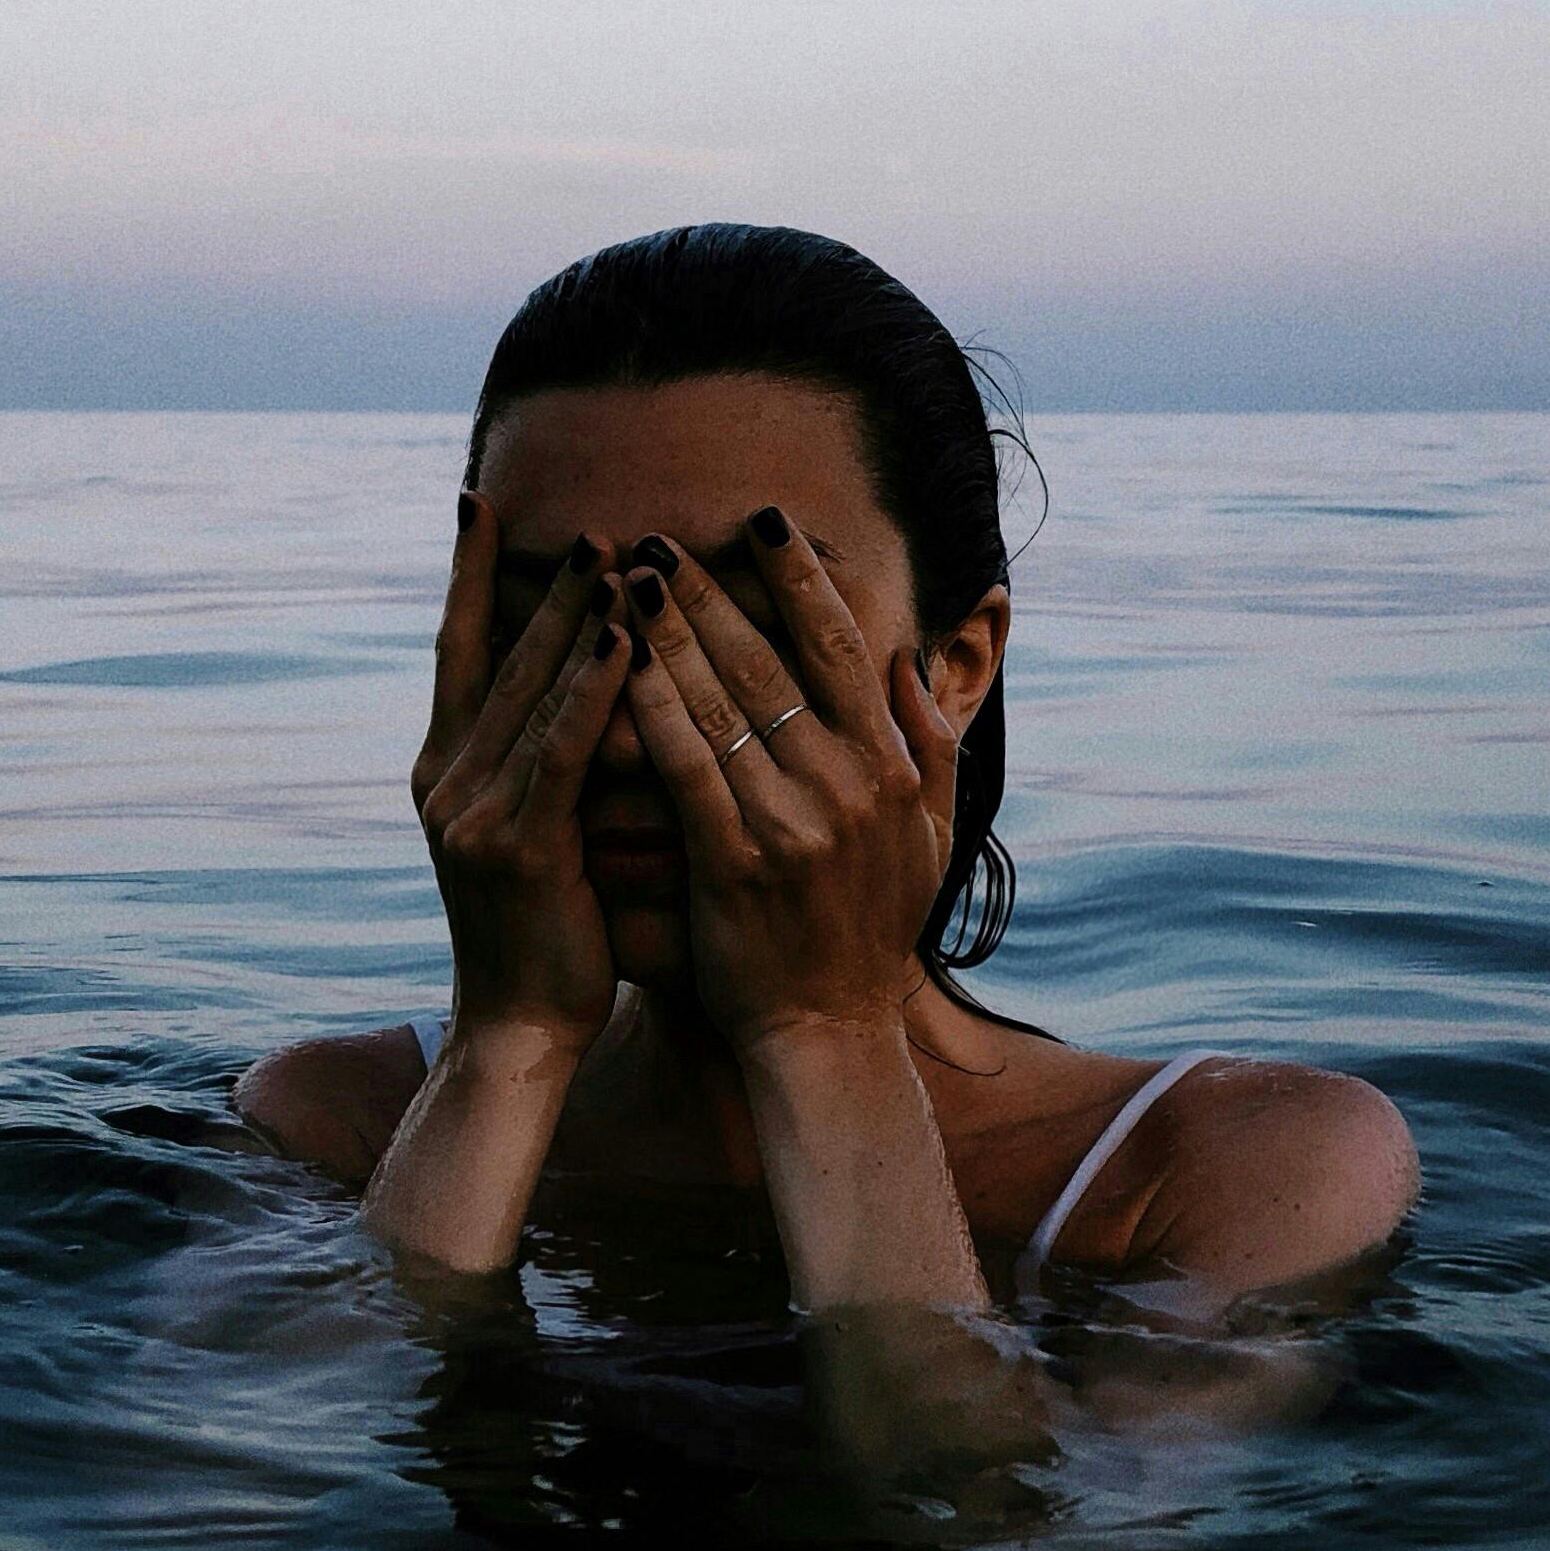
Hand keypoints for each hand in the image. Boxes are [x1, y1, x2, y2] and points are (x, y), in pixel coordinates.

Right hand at [411, 494, 633, 1049]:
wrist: (518, 1026)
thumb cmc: (547, 931)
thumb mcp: (536, 831)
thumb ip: (545, 760)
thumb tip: (589, 685)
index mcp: (448, 771)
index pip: (459, 651)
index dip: (467, 576)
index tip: (477, 502)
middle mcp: (447, 780)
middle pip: (497, 658)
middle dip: (541, 584)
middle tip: (584, 518)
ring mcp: (472, 813)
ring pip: (528, 693)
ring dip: (572, 619)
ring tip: (612, 554)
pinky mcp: (514, 848)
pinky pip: (559, 750)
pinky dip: (590, 690)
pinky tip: (626, 641)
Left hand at [616, 510, 960, 1057]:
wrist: (828, 1029)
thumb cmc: (871, 930)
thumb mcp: (930, 837)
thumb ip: (930, 746)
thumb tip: (912, 662)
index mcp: (890, 768)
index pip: (842, 647)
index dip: (800, 578)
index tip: (765, 522)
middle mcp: (847, 784)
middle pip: (770, 662)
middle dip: (713, 590)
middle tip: (664, 537)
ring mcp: (791, 822)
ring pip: (723, 703)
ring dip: (673, 633)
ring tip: (631, 577)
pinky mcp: (734, 862)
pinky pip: (687, 768)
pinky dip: (654, 710)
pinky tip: (619, 665)